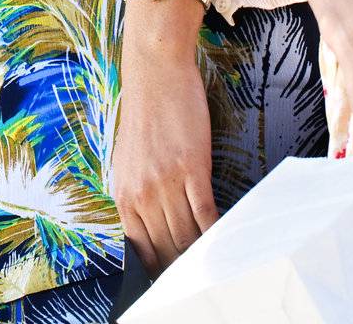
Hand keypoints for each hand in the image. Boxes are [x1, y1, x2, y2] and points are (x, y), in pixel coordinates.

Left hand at [112, 49, 217, 274]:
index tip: (177, 280)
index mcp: (124, 194)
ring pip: (188, 236)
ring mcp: (166, 182)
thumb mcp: (129, 160)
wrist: (155, 71)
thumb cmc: (145, 113)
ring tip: (220, 263)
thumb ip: (139, 195)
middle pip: (167, 249)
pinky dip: (218, 231)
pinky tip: (228, 238)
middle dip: (185, 267)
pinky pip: (206, 214)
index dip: (161, 270)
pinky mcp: (191, 169)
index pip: (142, 251)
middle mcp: (142, 193)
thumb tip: (154, 228)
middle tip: (203, 279)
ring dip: (205, 253)